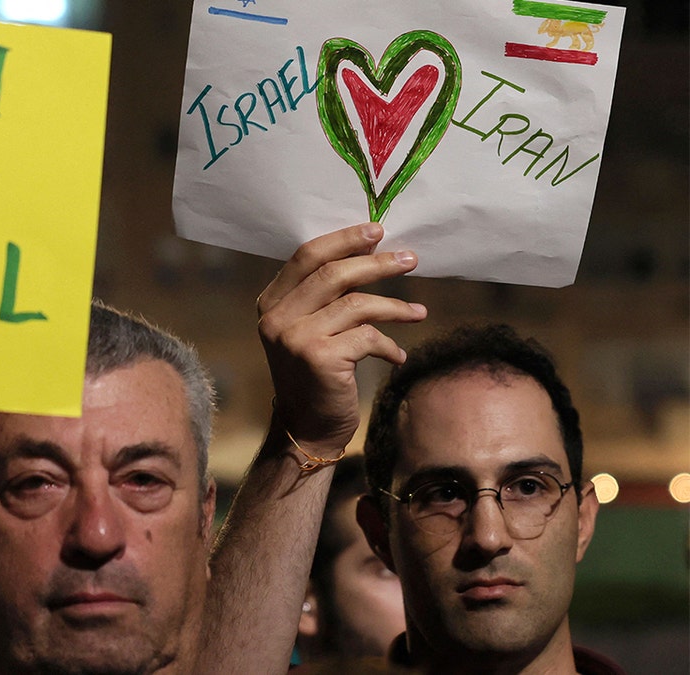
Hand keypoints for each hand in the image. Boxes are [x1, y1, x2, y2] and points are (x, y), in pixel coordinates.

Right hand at [257, 223, 425, 454]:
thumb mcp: (309, 328)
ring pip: (356, 304)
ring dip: (394, 306)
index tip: (377, 231)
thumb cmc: (315, 375)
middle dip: (377, 263)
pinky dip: (389, 345)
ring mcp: (296, 338)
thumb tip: (369, 250)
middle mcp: (277, 318)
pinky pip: (367, 337)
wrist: (307, 428)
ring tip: (418, 312)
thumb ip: (324, 296)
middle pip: (334, 274)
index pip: (306, 256)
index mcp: (271, 302)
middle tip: (411, 259)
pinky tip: (398, 356)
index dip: (344, 239)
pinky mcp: (319, 358)